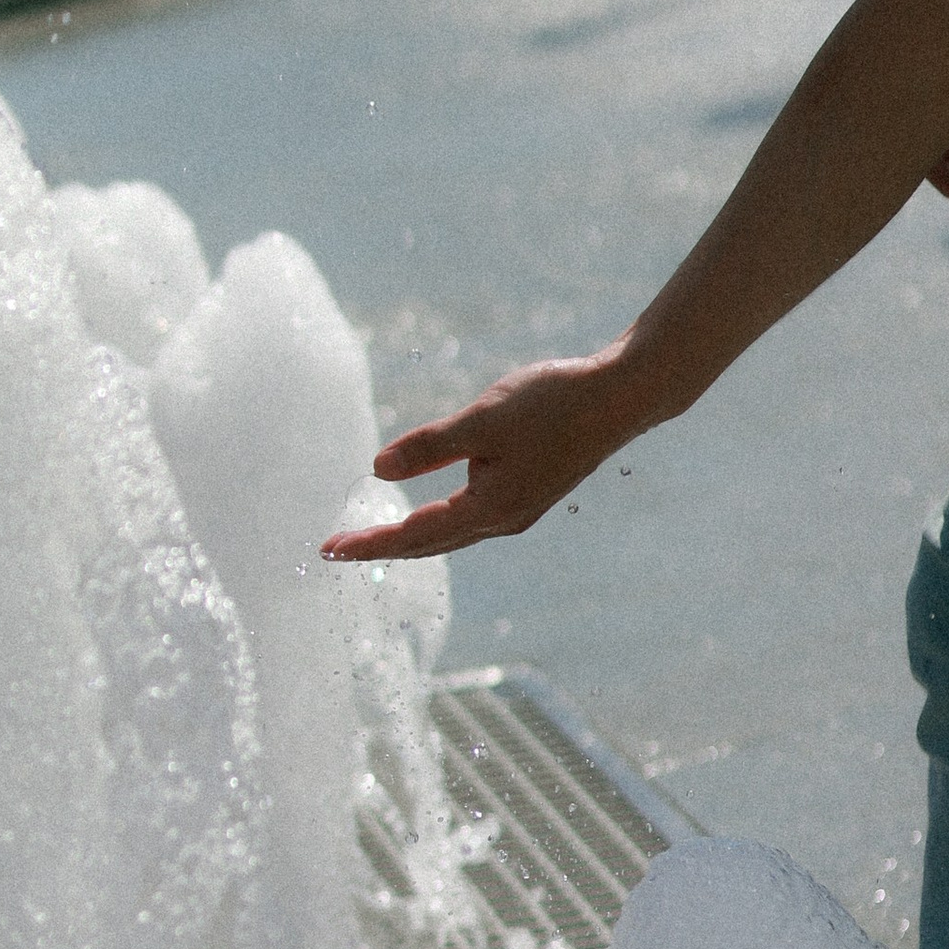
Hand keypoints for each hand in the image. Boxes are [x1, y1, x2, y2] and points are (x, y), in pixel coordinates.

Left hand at [322, 353, 635, 560]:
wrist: (622, 397)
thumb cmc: (553, 403)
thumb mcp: (481, 420)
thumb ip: (428, 447)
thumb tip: (377, 471)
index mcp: (489, 508)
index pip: (412, 535)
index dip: (367, 543)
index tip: (327, 551)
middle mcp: (504, 520)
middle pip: (429, 544)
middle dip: (382, 547)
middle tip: (336, 550)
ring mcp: (520, 509)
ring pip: (451, 535)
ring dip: (410, 539)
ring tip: (373, 539)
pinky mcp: (530, 493)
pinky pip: (471, 520)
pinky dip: (439, 523)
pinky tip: (432, 513)